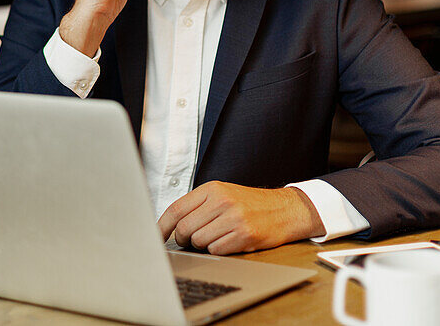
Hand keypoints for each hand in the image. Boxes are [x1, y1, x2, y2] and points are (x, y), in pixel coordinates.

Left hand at [157, 181, 324, 254]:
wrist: (284, 210)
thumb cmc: (250, 204)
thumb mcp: (223, 194)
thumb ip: (198, 205)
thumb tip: (170, 225)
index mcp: (212, 189)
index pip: (176, 209)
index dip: (161, 226)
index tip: (155, 237)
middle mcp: (222, 201)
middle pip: (184, 228)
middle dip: (182, 240)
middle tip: (189, 241)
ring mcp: (233, 218)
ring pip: (199, 241)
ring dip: (202, 245)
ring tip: (215, 238)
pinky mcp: (244, 235)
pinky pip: (216, 250)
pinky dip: (217, 251)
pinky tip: (228, 242)